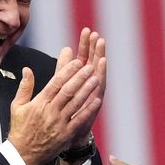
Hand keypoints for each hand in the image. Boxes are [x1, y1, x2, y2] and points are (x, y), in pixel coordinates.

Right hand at [7, 50, 100, 164]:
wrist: (22, 154)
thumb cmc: (20, 129)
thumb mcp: (17, 106)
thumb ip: (25, 87)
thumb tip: (27, 69)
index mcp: (40, 102)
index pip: (56, 83)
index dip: (67, 71)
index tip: (77, 62)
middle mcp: (50, 111)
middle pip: (68, 91)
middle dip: (80, 78)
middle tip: (90, 67)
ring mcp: (59, 123)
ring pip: (75, 103)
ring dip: (87, 91)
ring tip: (96, 79)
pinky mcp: (66, 134)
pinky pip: (79, 120)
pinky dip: (89, 110)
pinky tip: (97, 101)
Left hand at [66, 27, 105, 146]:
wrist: (68, 134)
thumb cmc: (64, 109)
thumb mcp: (61, 86)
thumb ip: (63, 68)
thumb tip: (66, 48)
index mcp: (80, 78)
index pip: (84, 57)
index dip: (85, 44)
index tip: (87, 30)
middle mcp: (90, 85)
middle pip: (94, 63)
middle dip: (95, 49)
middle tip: (98, 35)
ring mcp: (93, 95)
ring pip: (98, 75)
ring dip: (101, 62)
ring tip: (102, 50)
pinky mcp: (93, 106)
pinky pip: (97, 92)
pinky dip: (100, 82)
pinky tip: (102, 71)